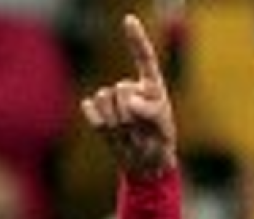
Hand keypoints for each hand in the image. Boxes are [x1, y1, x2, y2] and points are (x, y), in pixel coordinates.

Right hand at [81, 14, 176, 177]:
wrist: (143, 164)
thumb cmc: (159, 144)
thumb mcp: (163, 130)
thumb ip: (152, 113)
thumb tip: (130, 101)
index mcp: (152, 86)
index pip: (143, 58)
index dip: (135, 38)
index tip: (128, 19)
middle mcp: (130, 87)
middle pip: (121, 88)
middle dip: (131, 113)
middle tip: (142, 132)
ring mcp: (111, 98)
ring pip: (105, 99)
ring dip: (117, 122)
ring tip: (130, 134)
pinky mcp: (95, 109)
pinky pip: (90, 109)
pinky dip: (100, 124)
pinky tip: (112, 134)